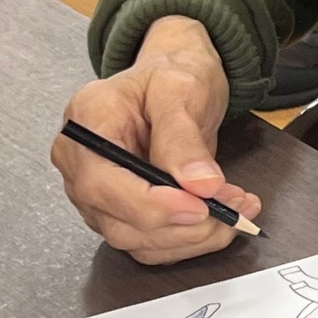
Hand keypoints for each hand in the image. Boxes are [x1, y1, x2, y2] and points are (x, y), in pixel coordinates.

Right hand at [51, 15, 259, 264]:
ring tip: (237, 209)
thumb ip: (183, 136)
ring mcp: (96, 193)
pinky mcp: (120, 212)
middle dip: (181, 226)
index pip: (100, 182)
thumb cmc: (170, 74)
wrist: (173, 80)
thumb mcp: (181, 88)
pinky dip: (191, 238)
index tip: (199, 206)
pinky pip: (151, 243)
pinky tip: (224, 217)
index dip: (149, 204)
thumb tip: (200, 185)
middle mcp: (79, 163)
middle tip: (232, 209)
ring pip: (136, 241)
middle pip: (117, 220)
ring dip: (192, 237)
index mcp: (86, 122)